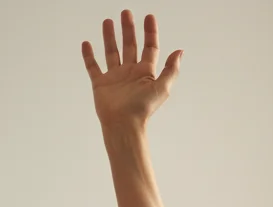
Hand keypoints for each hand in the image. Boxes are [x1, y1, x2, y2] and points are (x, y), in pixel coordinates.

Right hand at [82, 11, 182, 128]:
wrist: (123, 123)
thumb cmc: (143, 108)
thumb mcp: (162, 87)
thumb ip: (170, 69)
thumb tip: (180, 51)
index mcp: (146, 73)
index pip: (149, 48)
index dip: (150, 33)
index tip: (149, 17)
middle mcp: (131, 73)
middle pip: (130, 45)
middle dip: (129, 29)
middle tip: (126, 13)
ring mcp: (115, 78)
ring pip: (112, 52)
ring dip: (110, 37)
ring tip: (108, 21)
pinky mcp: (101, 84)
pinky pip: (93, 67)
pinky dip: (89, 55)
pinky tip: (87, 44)